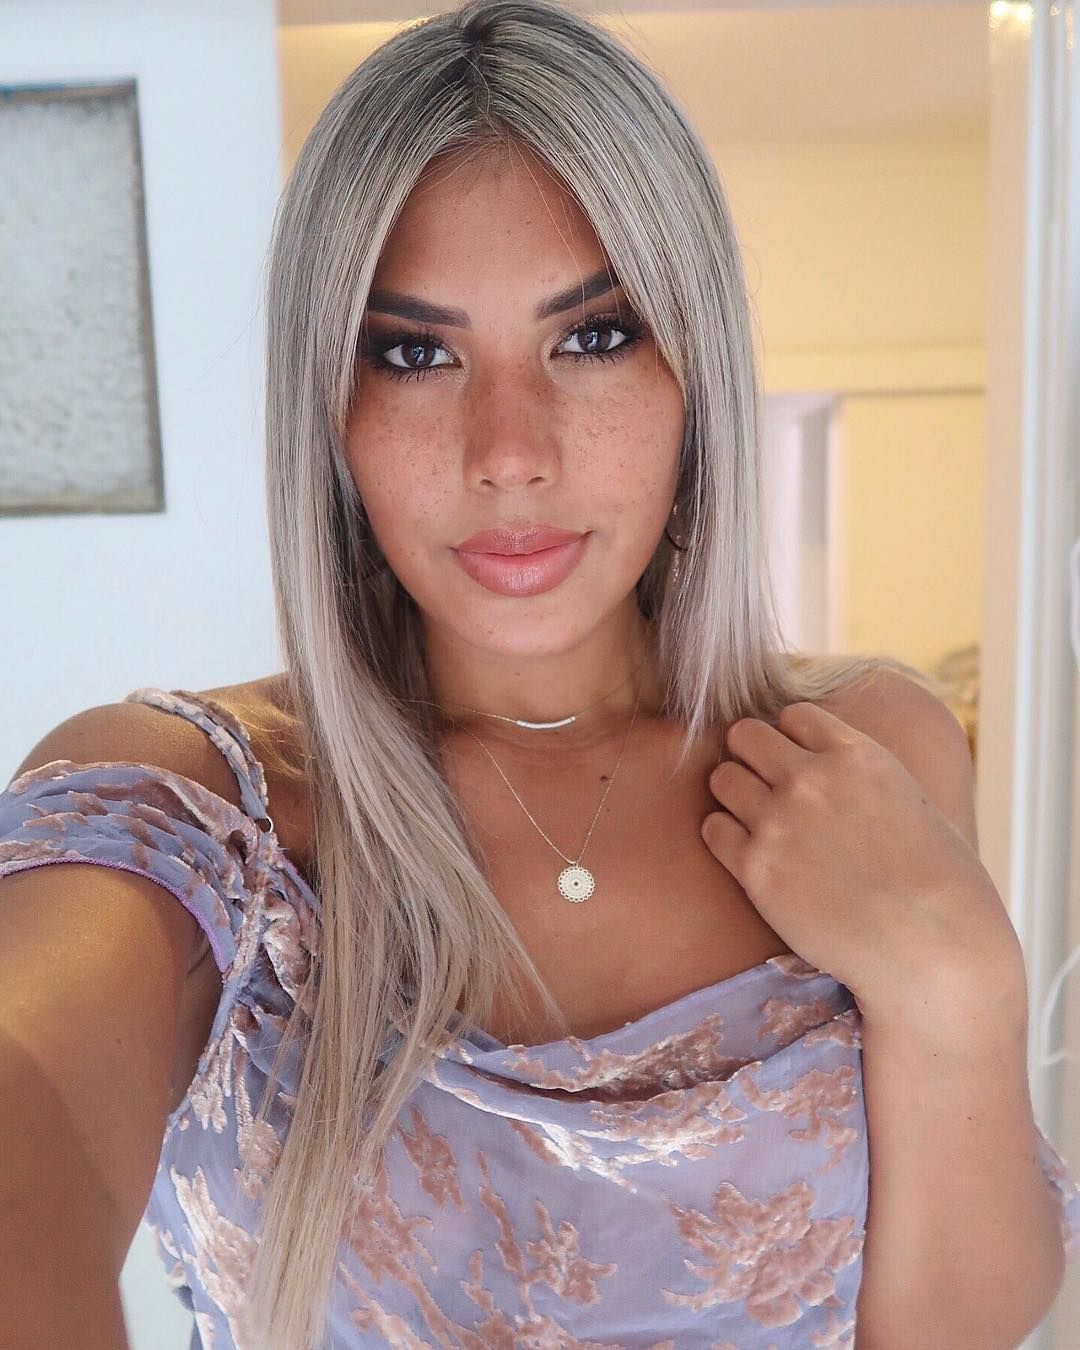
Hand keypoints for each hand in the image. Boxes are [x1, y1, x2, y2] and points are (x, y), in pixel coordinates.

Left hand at [701, 701, 1015, 1018]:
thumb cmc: (941, 882)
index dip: (793, 739)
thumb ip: (863, 777)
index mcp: (856, 755)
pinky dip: (725, 838)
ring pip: (722, 779)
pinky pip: (713, 830)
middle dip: (753, 757)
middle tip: (768, 788)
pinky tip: (752, 855)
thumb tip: (835, 768)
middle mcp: (811, 780)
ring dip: (735, 795)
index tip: (801, 764)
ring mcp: (778, 822)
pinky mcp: (756, 869)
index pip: (794, 715)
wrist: (933, 946)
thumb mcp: (912, 801)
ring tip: (759, 823)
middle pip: (743, 735)